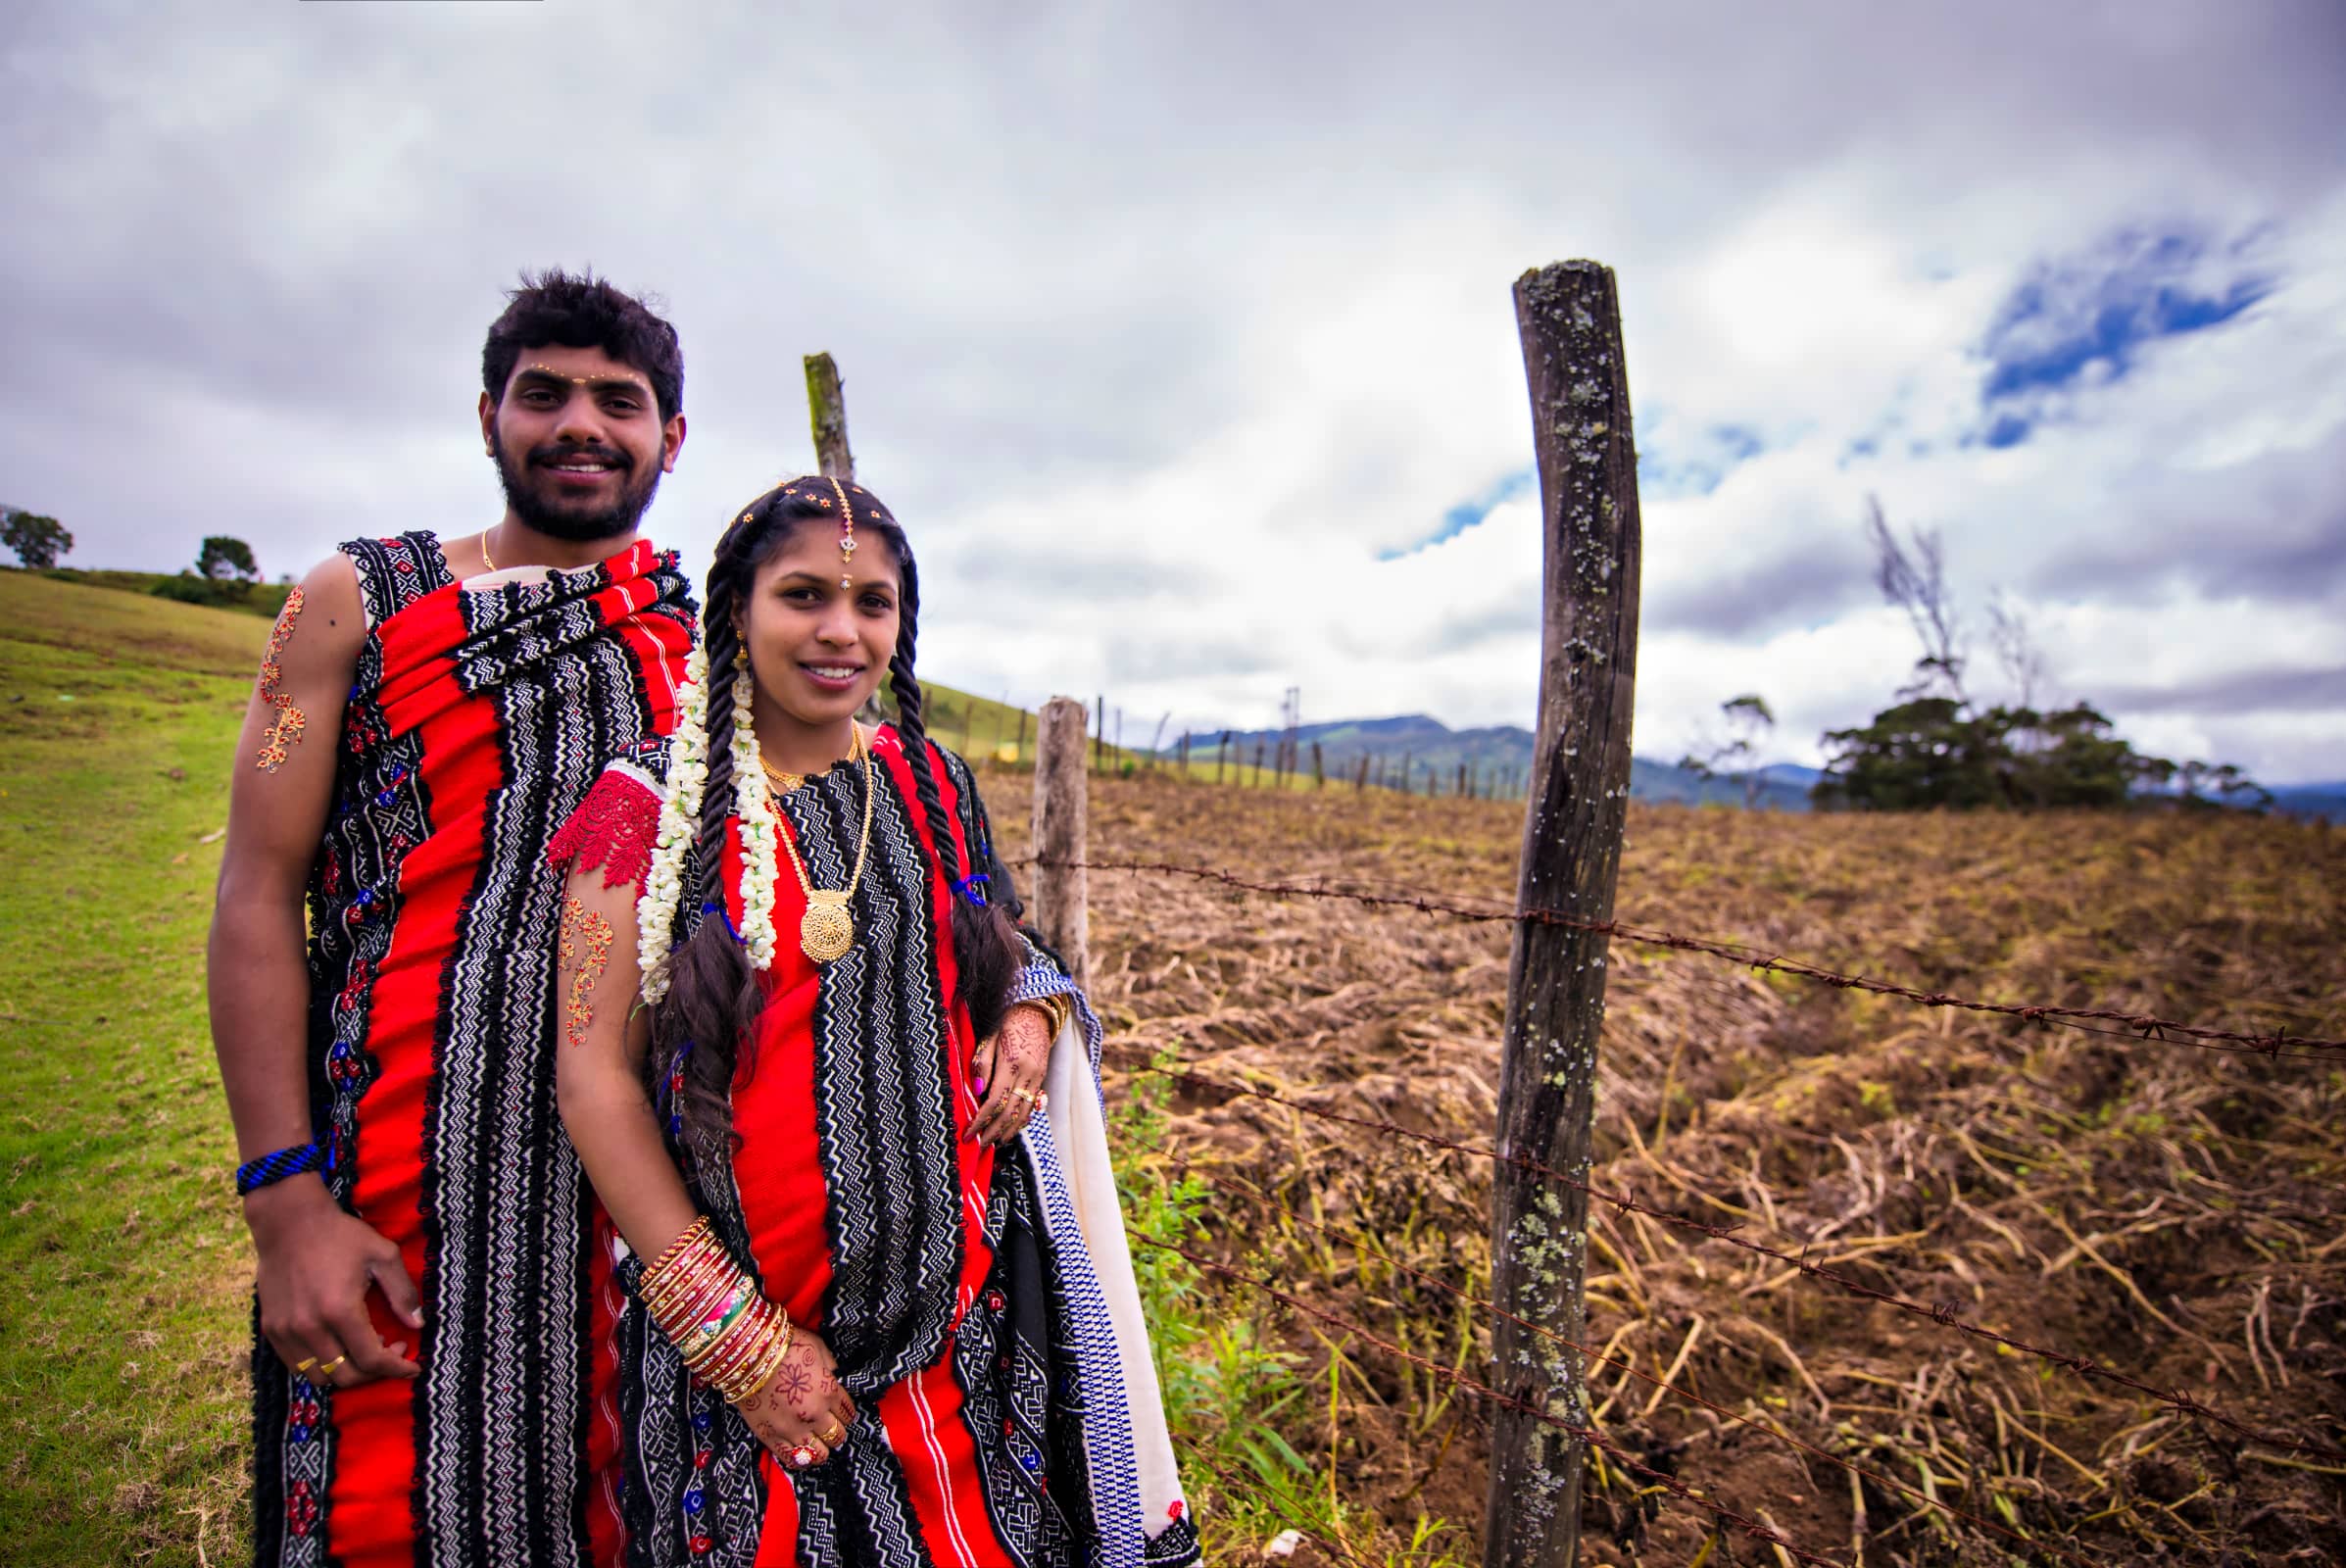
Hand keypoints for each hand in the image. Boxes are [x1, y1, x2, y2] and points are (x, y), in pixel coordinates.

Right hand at [247, 1176, 422, 1389]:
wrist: (289, 1221)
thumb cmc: (340, 1235)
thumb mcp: (383, 1255)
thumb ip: (403, 1293)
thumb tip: (417, 1324)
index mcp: (340, 1311)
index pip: (371, 1360)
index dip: (396, 1368)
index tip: (412, 1365)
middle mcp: (310, 1328)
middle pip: (346, 1376)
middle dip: (375, 1373)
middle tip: (390, 1352)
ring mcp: (287, 1331)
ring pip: (319, 1377)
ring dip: (346, 1372)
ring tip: (363, 1349)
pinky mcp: (271, 1329)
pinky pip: (296, 1365)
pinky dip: (320, 1366)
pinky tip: (337, 1346)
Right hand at [738, 1325, 856, 1468]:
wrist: (748, 1355)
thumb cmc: (784, 1345)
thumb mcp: (817, 1347)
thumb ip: (829, 1364)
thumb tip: (833, 1374)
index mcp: (829, 1391)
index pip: (848, 1412)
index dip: (846, 1413)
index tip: (841, 1412)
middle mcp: (816, 1414)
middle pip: (838, 1435)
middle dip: (837, 1431)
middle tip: (830, 1427)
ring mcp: (793, 1429)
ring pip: (819, 1454)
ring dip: (822, 1450)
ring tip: (818, 1445)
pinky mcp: (772, 1438)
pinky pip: (792, 1459)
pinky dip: (801, 1461)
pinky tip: (802, 1456)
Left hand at [968, 1001, 1052, 1145]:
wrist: (1036, 1011)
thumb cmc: (1007, 1022)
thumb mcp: (989, 1038)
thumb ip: (982, 1065)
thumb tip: (977, 1092)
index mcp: (1011, 1063)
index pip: (994, 1101)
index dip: (980, 1121)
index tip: (968, 1134)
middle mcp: (1027, 1073)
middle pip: (1009, 1112)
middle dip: (993, 1132)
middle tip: (979, 1145)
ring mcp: (1037, 1077)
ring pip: (1023, 1113)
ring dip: (1008, 1131)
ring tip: (994, 1144)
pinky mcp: (1042, 1078)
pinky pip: (1032, 1106)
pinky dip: (1021, 1121)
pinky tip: (1010, 1129)